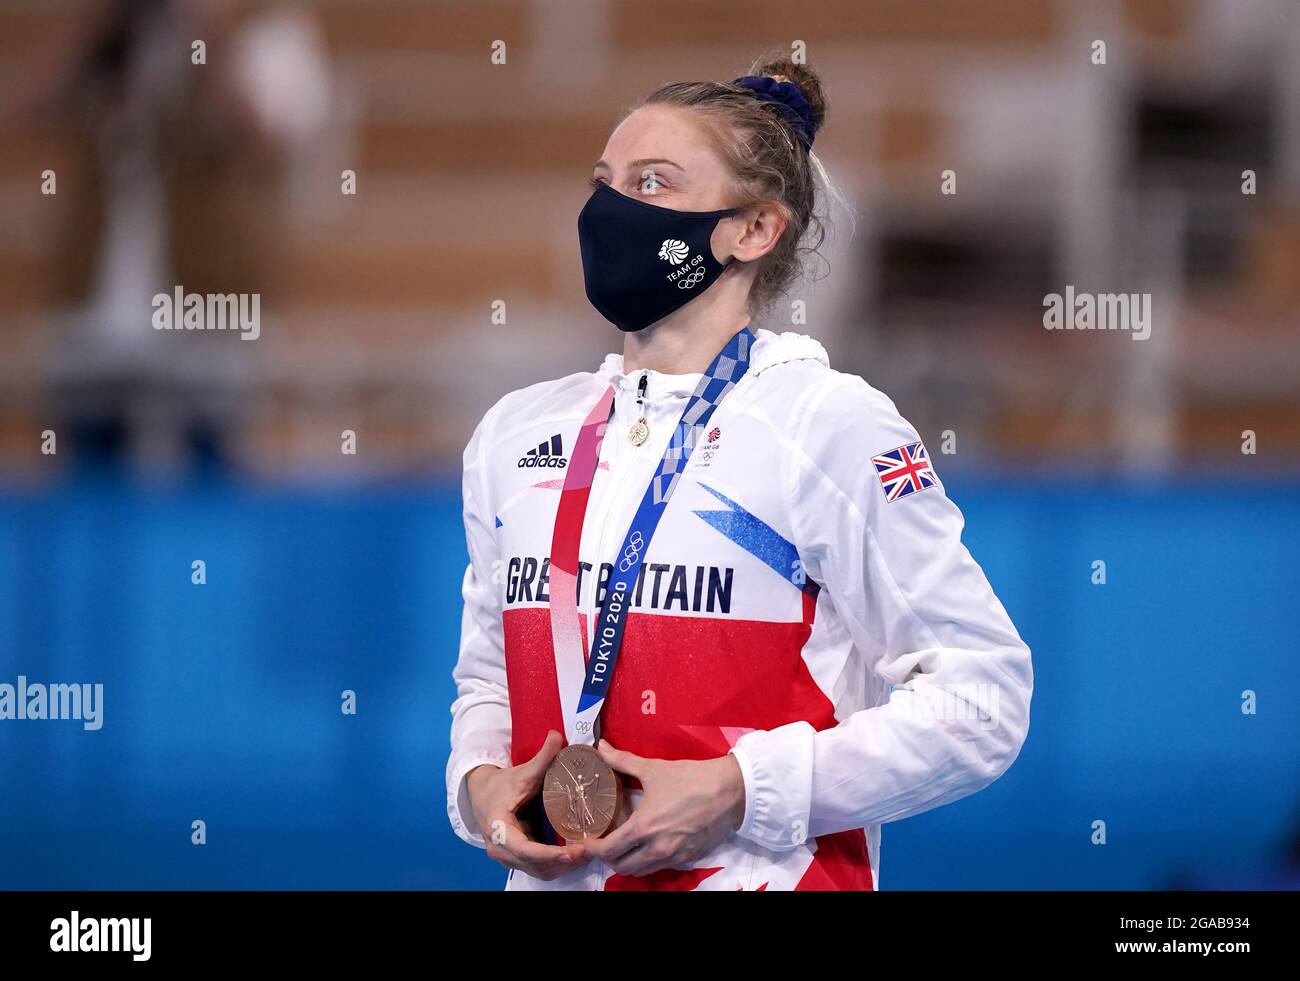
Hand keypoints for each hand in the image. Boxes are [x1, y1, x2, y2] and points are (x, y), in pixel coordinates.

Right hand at [466, 730, 588, 879]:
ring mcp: (508, 857)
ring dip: (562, 866)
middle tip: (590, 851)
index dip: (548, 854)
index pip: (524, 849)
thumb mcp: (521, 772)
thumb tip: (558, 736)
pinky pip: (539, 868)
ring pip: (538, 871)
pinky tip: (576, 855)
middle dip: (562, 862)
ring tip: (587, 853)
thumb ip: (542, 757)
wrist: (482, 794)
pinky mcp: (517, 859)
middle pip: (535, 865)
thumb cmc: (500, 785)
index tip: (571, 852)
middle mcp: (501, 849)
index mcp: (499, 828)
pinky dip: (557, 865)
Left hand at [583, 739, 745, 877]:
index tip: (586, 841)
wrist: (731, 791)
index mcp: (644, 827)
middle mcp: (657, 848)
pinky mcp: (690, 858)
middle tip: (604, 842)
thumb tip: (601, 749)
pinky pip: (662, 866)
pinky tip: (650, 844)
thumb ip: (623, 761)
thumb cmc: (691, 778)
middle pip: (622, 867)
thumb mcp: (654, 769)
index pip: (609, 850)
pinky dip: (650, 860)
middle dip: (608, 858)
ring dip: (629, 861)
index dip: (592, 849)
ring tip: (625, 845)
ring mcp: (675, 856)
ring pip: (642, 870)